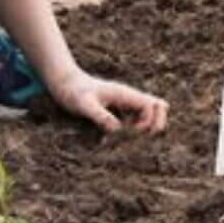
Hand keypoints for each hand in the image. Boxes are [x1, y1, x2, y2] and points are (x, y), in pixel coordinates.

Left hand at [48, 67, 169, 133]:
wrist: (65, 83)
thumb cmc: (73, 92)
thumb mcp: (84, 105)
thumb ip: (100, 116)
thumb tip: (117, 130)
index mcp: (124, 94)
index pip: (151, 106)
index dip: (148, 121)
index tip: (132, 131)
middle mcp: (129, 97)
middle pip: (158, 106)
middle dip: (156, 123)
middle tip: (140, 137)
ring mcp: (125, 102)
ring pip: (149, 112)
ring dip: (146, 127)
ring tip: (128, 139)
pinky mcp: (119, 109)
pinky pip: (137, 118)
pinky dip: (134, 129)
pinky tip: (116, 138)